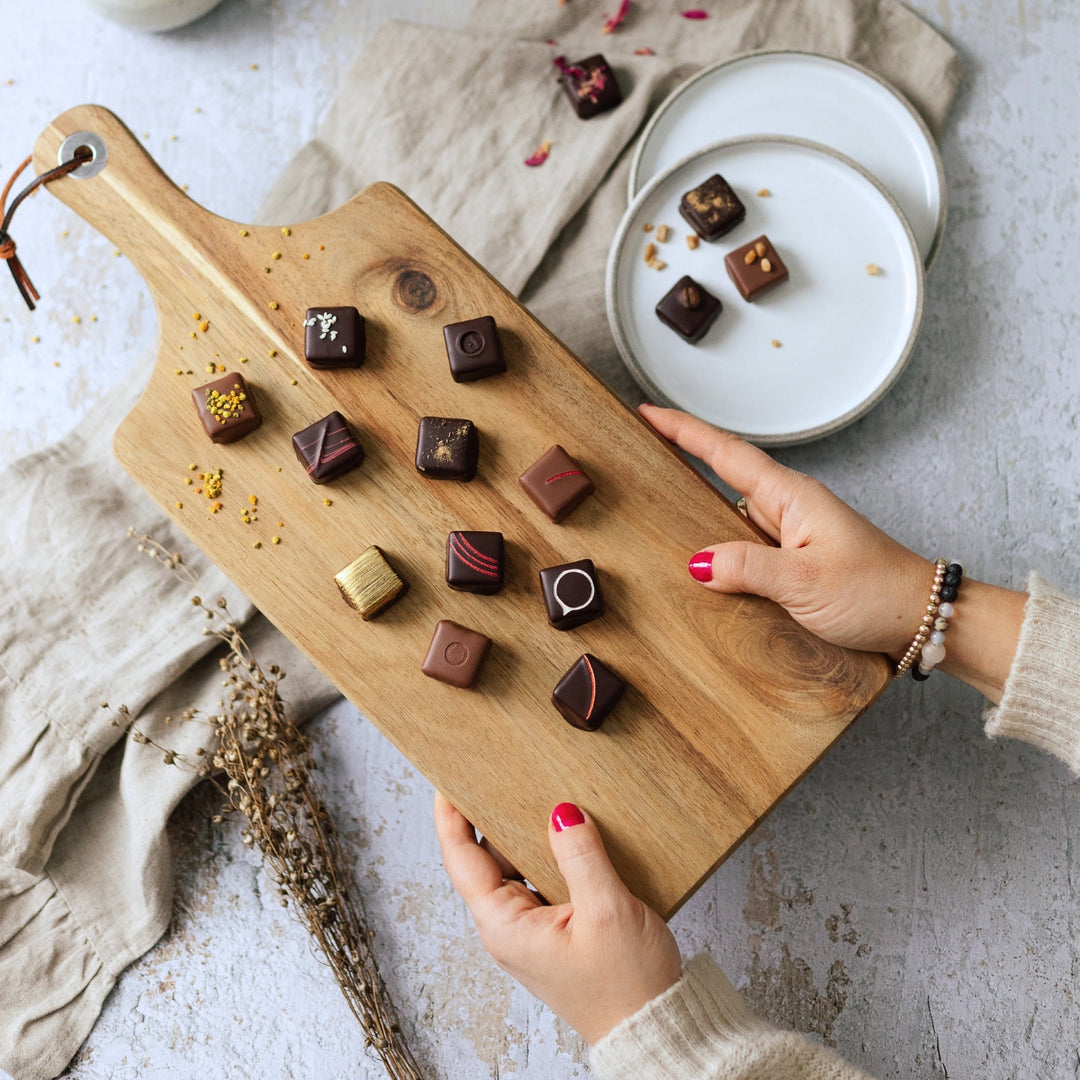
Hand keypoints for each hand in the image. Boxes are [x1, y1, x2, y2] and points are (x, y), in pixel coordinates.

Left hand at [434, 794, 681, 1044]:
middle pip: (487, 861)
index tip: (448, 783)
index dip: (451, 819)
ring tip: (537, 797)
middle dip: (493, 821)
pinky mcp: (556, 932)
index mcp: (506, 926)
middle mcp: (510, 929)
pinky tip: (568, 835)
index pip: (462, 861)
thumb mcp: (607, 910)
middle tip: (500, 777)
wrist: (656, 1029)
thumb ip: (581, 855)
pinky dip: (550, 856)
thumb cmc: (628, 986)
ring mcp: (532, 931)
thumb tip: (561, 812)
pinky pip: (542, 882)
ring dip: (526, 837)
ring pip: (517, 870)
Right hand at [639, 403, 930, 657]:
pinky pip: (745, 546)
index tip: (648, 413)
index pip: (725, 454)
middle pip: (722, 475)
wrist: (922, 618)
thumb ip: (748, 569)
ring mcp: (791, 535)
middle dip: (681, 461)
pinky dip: (720, 549)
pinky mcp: (793, 561)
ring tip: (657, 509)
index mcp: (792, 497)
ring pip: (731, 514)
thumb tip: (698, 562)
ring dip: (699, 511)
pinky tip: (705, 568)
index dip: (684, 431)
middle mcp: (789, 509)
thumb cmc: (877, 592)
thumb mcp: (805, 582)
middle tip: (640, 453)